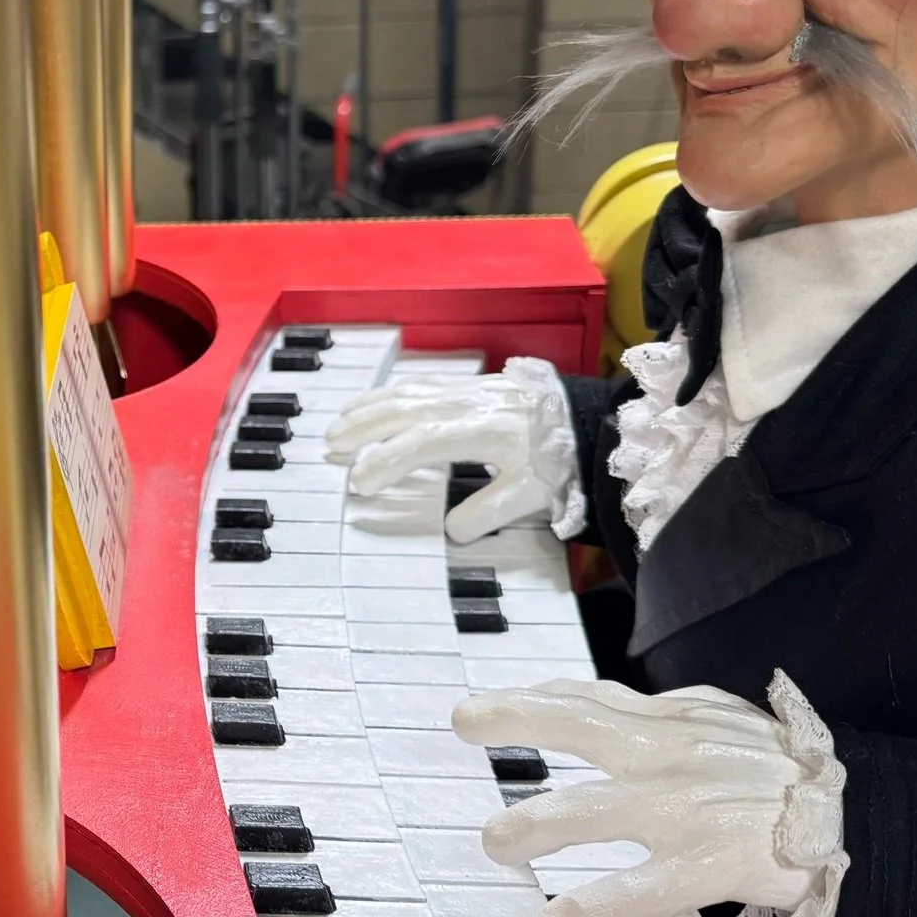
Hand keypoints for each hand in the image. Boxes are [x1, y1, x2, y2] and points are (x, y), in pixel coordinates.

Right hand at [326, 357, 583, 542]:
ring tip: (338, 426)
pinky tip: (373, 404)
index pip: (419, 444)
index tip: (360, 485)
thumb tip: (451, 532)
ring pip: (404, 393)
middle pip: (401, 411)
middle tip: (329, 451)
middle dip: (361, 430)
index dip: (386, 463)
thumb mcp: (530, 495)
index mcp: (479, 431)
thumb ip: (487, 513)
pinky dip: (387, 394)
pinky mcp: (468, 385)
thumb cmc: (559, 457)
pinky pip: (417, 384)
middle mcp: (465, 404)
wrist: (586, 418)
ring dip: (367, 409)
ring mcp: (465, 390)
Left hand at [452, 677, 818, 916]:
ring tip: (494, 839)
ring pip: (600, 807)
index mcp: (680, 725)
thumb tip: (624, 705)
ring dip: (541, 820)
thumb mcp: (731, 731)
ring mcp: (693, 808)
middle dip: (519, 715)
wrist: (876, 823)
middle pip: (586, 721)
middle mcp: (677, 756)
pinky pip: (647, 886)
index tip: (484, 706)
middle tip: (464, 720)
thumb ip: (673, 722)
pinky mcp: (717, 861)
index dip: (537, 697)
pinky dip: (598, 904)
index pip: (597, 699)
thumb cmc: (796, 781)